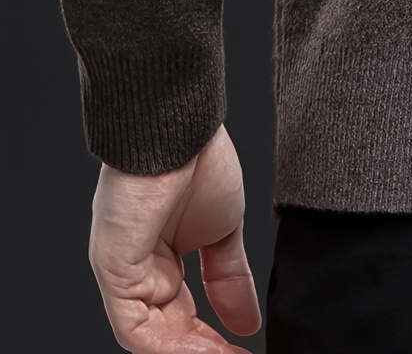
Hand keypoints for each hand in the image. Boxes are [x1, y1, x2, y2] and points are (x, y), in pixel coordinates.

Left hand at [89, 125, 260, 351]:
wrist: (180, 127)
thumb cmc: (198, 160)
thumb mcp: (225, 229)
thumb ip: (230, 278)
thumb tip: (249, 319)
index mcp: (160, 260)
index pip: (183, 316)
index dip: (213, 340)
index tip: (243, 350)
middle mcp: (138, 271)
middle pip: (168, 332)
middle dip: (205, 351)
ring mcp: (124, 272)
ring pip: (153, 336)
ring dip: (192, 353)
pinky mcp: (115, 271)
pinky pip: (136, 328)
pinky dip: (169, 347)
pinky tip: (202, 350)